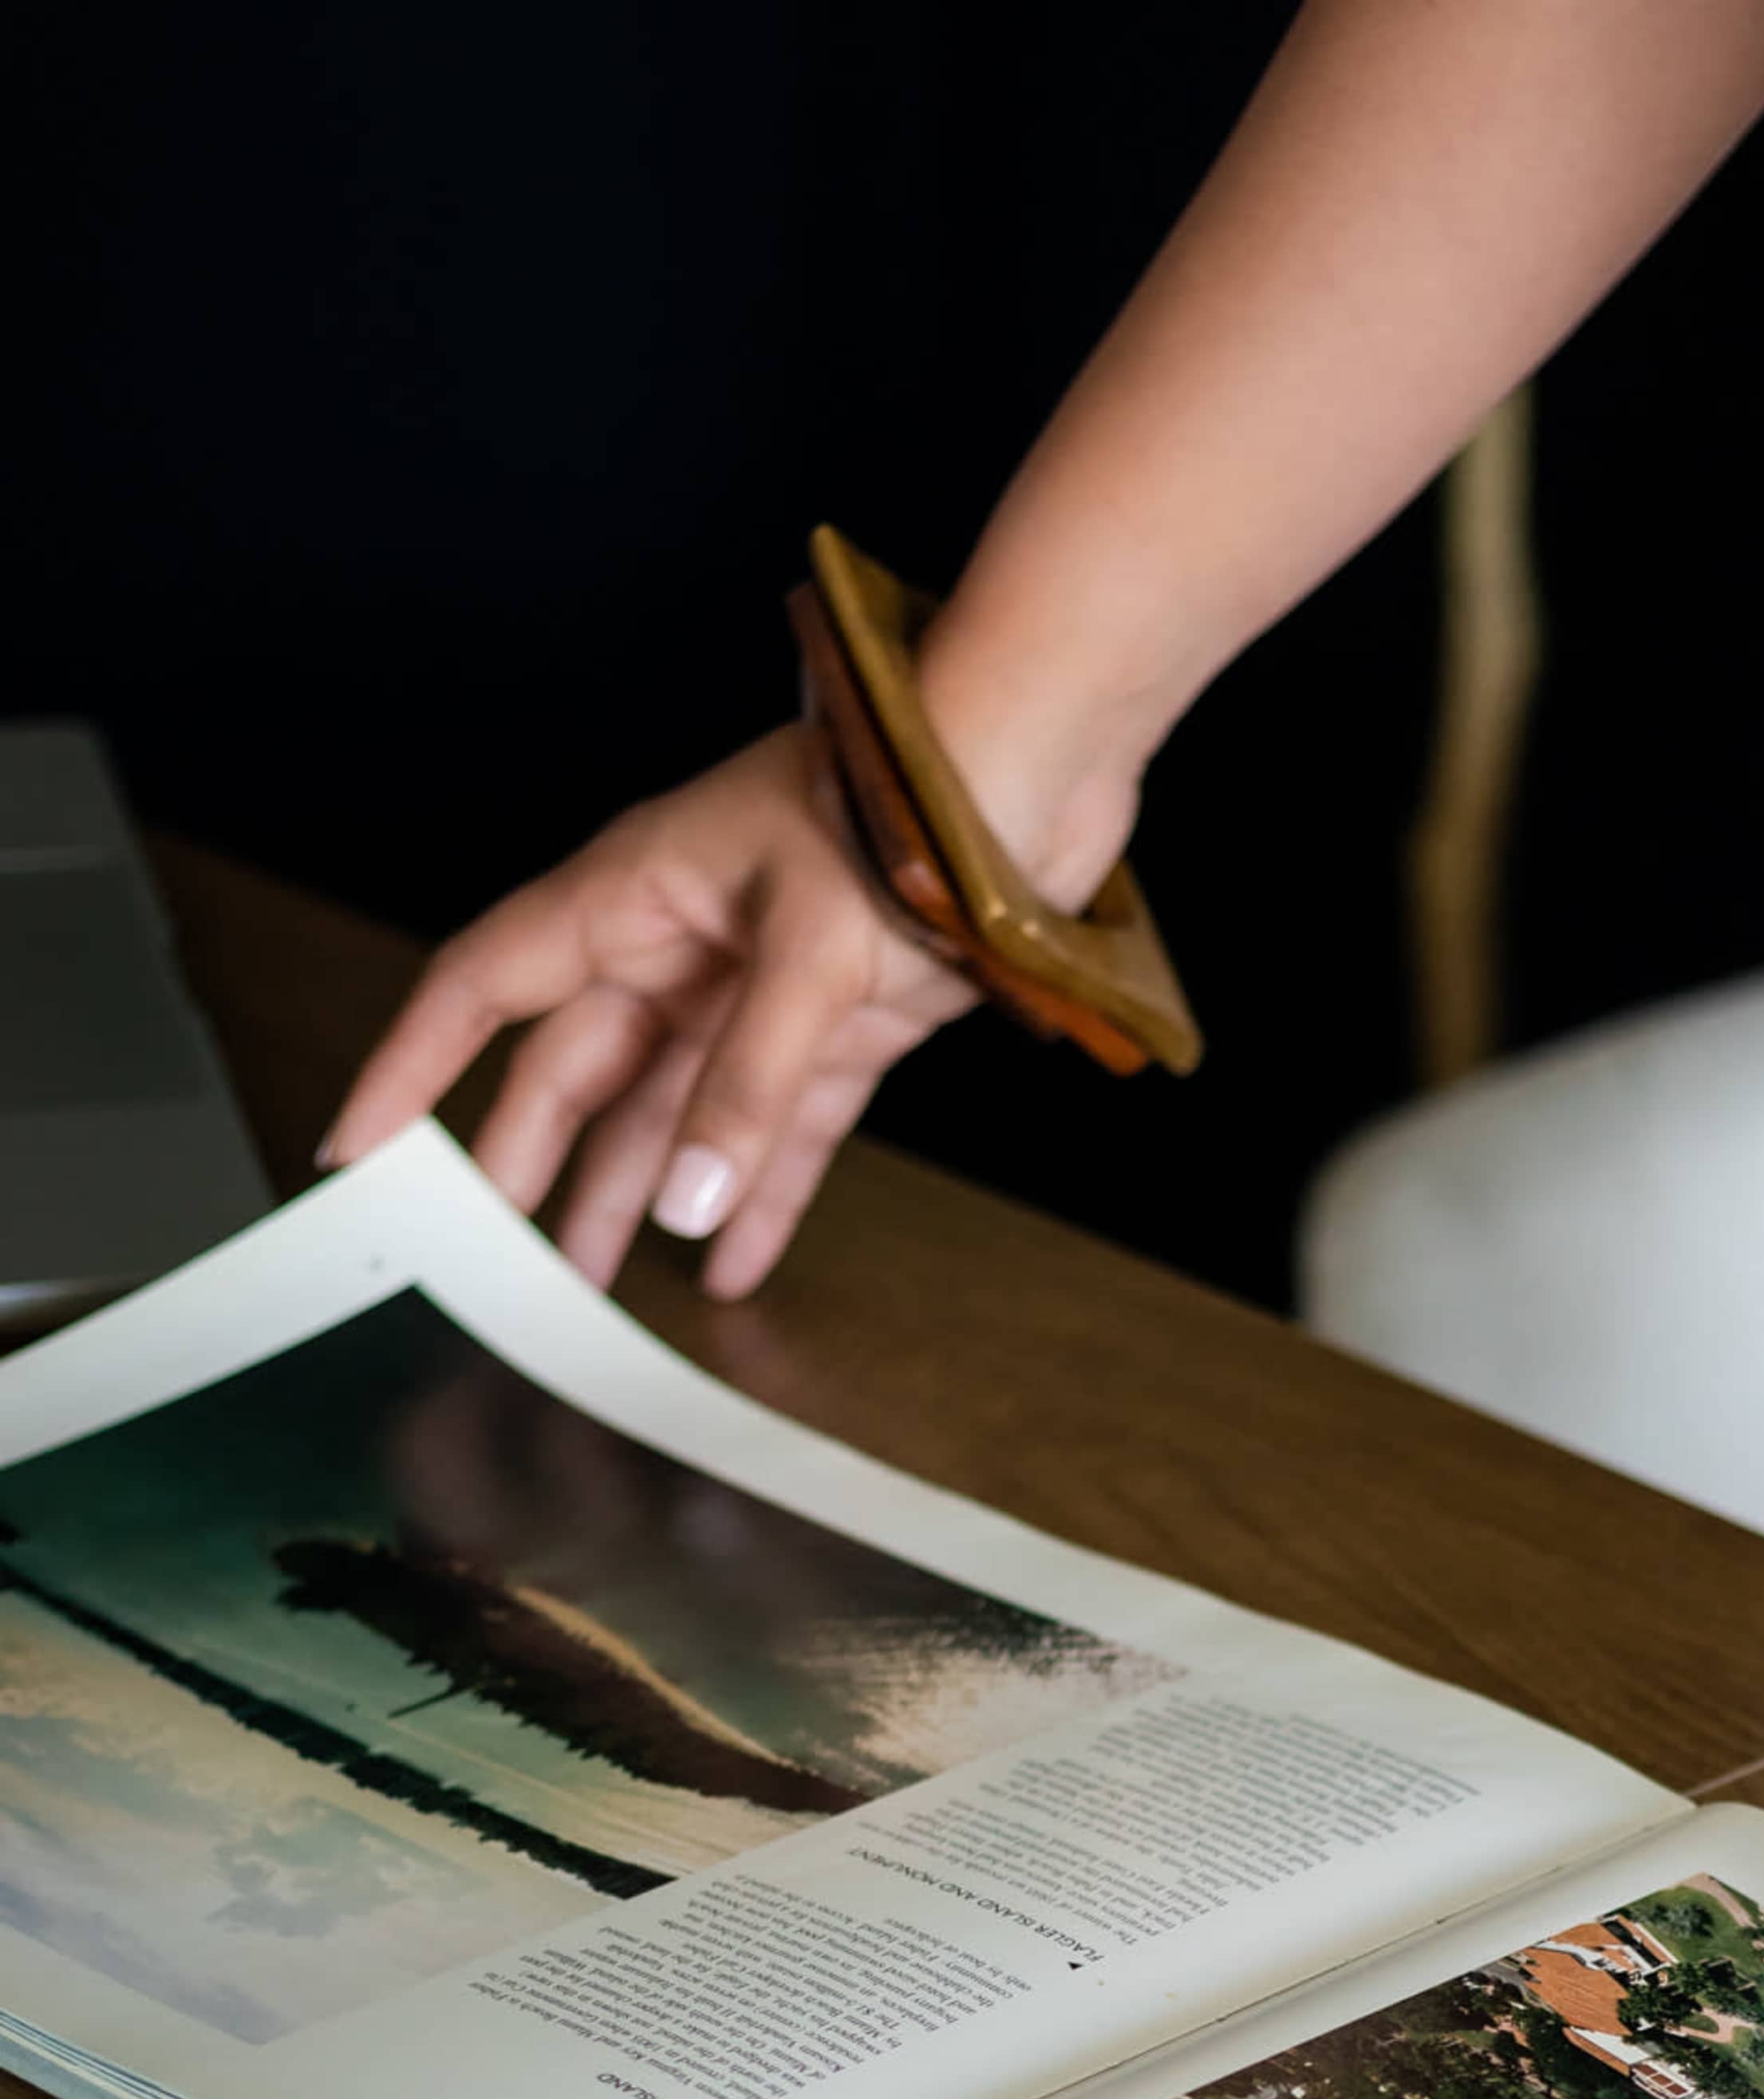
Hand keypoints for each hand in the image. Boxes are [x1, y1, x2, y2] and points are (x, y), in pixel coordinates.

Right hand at [320, 725, 1027, 1299]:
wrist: (1034, 765)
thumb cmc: (906, 805)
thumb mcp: (815, 950)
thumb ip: (751, 1084)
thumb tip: (688, 1210)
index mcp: (634, 895)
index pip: (485, 988)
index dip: (414, 1068)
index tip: (357, 1149)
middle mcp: (683, 944)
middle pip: (574, 1072)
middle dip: (529, 1167)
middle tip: (489, 1265)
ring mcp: (760, 986)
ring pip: (673, 1113)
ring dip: (635, 1199)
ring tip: (592, 1296)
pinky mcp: (845, 1022)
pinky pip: (781, 1128)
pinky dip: (759, 1198)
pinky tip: (729, 1269)